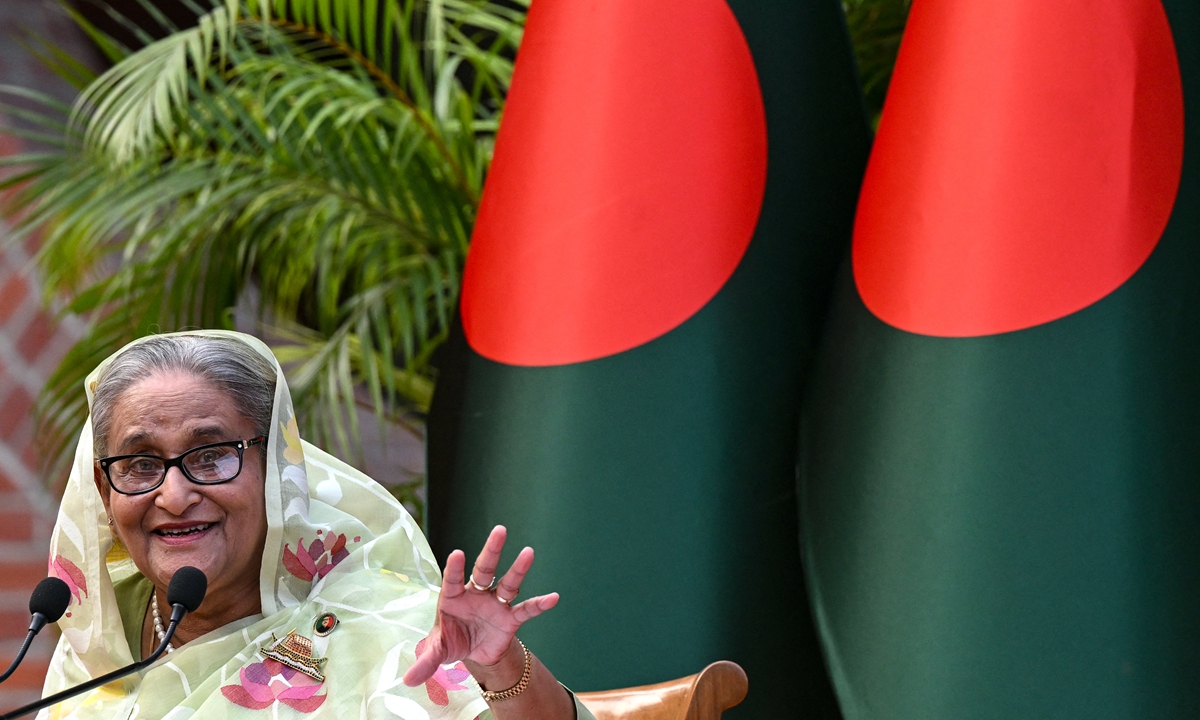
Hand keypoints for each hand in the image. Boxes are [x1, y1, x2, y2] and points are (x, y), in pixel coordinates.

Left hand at [402, 525, 558, 686]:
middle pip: (484, 570)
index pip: (453, 580)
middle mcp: (476, 594)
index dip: (455, 568)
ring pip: (508, 583)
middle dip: (491, 551)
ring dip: (518, 569)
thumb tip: (407, 681)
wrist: (474, 652)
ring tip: (529, 552)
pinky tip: (553, 597)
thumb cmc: (451, 642)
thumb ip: (425, 662)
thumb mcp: (437, 652)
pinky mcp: (510, 618)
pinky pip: (526, 610)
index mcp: (453, 597)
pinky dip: (539, 604)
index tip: (457, 554)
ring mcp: (495, 604)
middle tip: (500, 530)